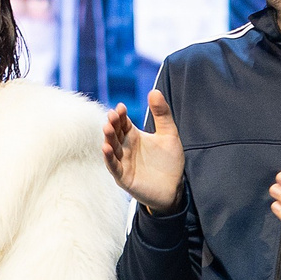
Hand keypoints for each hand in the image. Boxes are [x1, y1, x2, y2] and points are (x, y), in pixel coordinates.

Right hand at [102, 89, 184, 209]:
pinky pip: (113, 166)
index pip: (123, 122)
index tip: (121, 107)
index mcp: (133, 136)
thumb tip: (154, 91)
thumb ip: (162, 114)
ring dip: (108, 138)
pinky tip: (106, 148)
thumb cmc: (170, 162)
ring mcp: (123, 162)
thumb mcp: (169, 134)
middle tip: (112, 116)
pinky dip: (108, 158)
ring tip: (107, 128)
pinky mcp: (123, 177)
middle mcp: (125, 148)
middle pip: (115, 134)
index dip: (121, 115)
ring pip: (111, 148)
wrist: (174, 188)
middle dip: (112, 125)